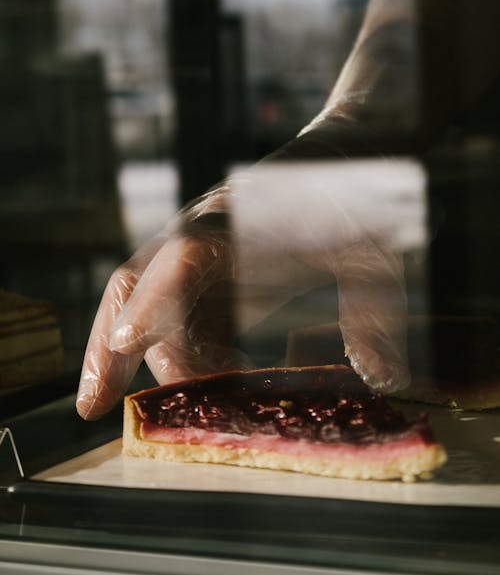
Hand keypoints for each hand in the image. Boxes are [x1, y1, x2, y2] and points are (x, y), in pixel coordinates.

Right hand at [76, 158, 411, 419]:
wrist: (345, 159)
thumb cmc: (356, 199)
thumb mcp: (376, 252)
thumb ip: (375, 312)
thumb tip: (381, 380)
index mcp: (238, 220)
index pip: (182, 257)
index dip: (153, 300)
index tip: (130, 344)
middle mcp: (202, 235)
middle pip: (135, 283)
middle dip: (108, 344)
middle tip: (92, 407)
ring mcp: (200, 255)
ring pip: (147, 306)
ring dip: (143, 361)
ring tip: (163, 415)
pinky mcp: (210, 274)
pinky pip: (178, 317)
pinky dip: (181, 357)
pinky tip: (207, 389)